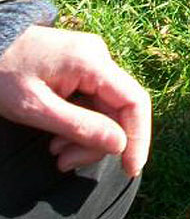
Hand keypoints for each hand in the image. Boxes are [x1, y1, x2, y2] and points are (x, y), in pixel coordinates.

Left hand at [0, 25, 150, 175]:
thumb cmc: (1, 73)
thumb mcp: (35, 107)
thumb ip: (78, 126)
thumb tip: (120, 145)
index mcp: (92, 62)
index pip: (134, 101)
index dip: (138, 136)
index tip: (131, 168)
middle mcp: (99, 57)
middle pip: (117, 108)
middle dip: (97, 142)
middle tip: (66, 163)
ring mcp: (91, 61)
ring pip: (105, 107)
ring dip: (85, 135)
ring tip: (55, 151)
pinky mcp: (81, 67)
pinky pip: (93, 100)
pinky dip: (79, 122)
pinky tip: (57, 136)